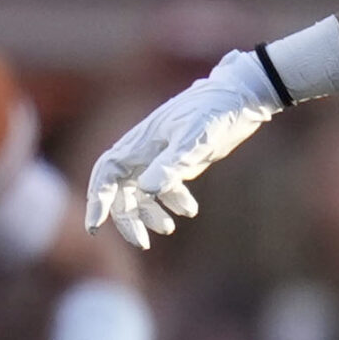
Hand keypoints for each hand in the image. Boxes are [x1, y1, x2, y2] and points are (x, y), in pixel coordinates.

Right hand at [84, 51, 281, 247]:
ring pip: (142, 192)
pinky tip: (190, 211)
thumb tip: (145, 190)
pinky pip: (165, 187)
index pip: (105, 175)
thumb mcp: (195, 139)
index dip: (97, 201)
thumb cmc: (215, 111)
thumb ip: (171, 164)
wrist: (242, 96)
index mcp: (138, 143)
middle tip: (143, 243)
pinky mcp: (179, 160)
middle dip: (127, 218)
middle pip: (122, 191)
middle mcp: (143, 151)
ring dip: (149, 213)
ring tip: (169, 228)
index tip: (96, 227)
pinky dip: (172, 201)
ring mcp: (160, 156)